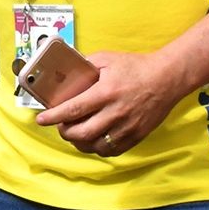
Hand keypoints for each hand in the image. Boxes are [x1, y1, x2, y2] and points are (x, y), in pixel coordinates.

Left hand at [34, 50, 181, 156]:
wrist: (167, 78)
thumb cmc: (136, 66)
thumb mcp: (107, 58)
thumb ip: (85, 66)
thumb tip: (64, 73)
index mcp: (105, 93)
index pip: (73, 110)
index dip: (53, 117)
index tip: (41, 120)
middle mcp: (115, 113)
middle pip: (81, 133)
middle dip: (64, 132)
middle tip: (60, 125)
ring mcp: (127, 127)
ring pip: (95, 146)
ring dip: (79, 142)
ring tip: (74, 133)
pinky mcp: (136, 136)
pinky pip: (111, 151)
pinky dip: (97, 148)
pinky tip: (92, 139)